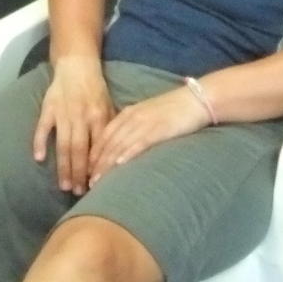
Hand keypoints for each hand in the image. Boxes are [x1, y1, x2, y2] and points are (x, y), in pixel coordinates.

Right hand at [33, 57, 113, 194]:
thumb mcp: (108, 106)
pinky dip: (39, 142)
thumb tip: (116, 153)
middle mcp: (81, 116)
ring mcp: (63, 113)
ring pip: (63, 144)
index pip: (98, 146)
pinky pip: (42, 127)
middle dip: (79, 173)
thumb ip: (110, 128)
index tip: (97, 184)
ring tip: (64, 186)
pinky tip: (38, 158)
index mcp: (98, 116)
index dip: (97, 166)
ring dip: (63, 166)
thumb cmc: (95, 89)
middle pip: (79, 149)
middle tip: (79, 192)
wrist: (77, 66)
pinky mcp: (48, 108)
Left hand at [87, 85, 209, 187]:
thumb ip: (134, 127)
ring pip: (119, 145)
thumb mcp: (148, 115)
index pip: (104, 135)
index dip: (93, 154)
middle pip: (108, 142)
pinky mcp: (158, 129)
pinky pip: (139, 143)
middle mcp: (132, 117)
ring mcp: (144, 122)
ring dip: (106, 164)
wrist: (196, 99)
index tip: (86, 171)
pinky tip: (119, 166)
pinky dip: (127, 154)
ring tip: (97, 181)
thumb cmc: (174, 110)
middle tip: (87, 182)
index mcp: (128, 113)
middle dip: (96, 163)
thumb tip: (122, 147)